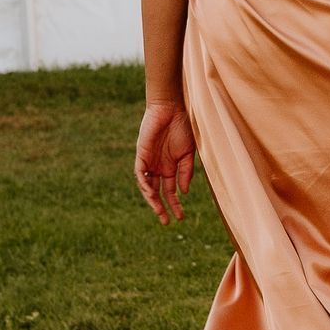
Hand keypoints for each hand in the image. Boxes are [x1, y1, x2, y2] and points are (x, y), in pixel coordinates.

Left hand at [135, 102, 195, 223]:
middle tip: (166, 221)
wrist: (172, 108)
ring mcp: (149, 161)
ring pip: (146, 186)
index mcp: (170, 168)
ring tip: (159, 210)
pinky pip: (140, 173)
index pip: (170, 191)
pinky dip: (144, 183)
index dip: (175, 205)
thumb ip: (186, 172)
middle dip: (161, 207)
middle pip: (157, 192)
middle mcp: (158, 167)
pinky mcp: (141, 154)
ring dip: (152, 199)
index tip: (180, 218)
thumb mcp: (188, 153)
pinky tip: (151, 192)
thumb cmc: (183, 127)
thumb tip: (184, 192)